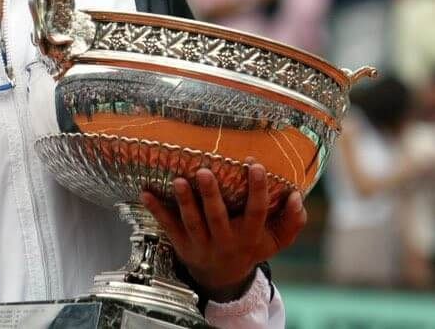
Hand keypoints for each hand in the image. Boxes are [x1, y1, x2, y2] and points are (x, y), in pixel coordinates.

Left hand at [141, 165, 306, 301]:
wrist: (222, 277)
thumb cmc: (249, 247)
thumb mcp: (274, 241)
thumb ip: (291, 221)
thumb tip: (297, 196)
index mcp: (249, 236)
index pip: (256, 212)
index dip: (257, 189)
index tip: (255, 164)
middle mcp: (225, 240)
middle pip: (217, 217)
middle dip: (210, 195)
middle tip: (204, 171)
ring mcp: (201, 243)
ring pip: (192, 222)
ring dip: (184, 201)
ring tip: (178, 181)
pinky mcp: (181, 243)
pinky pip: (168, 225)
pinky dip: (156, 210)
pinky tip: (145, 193)